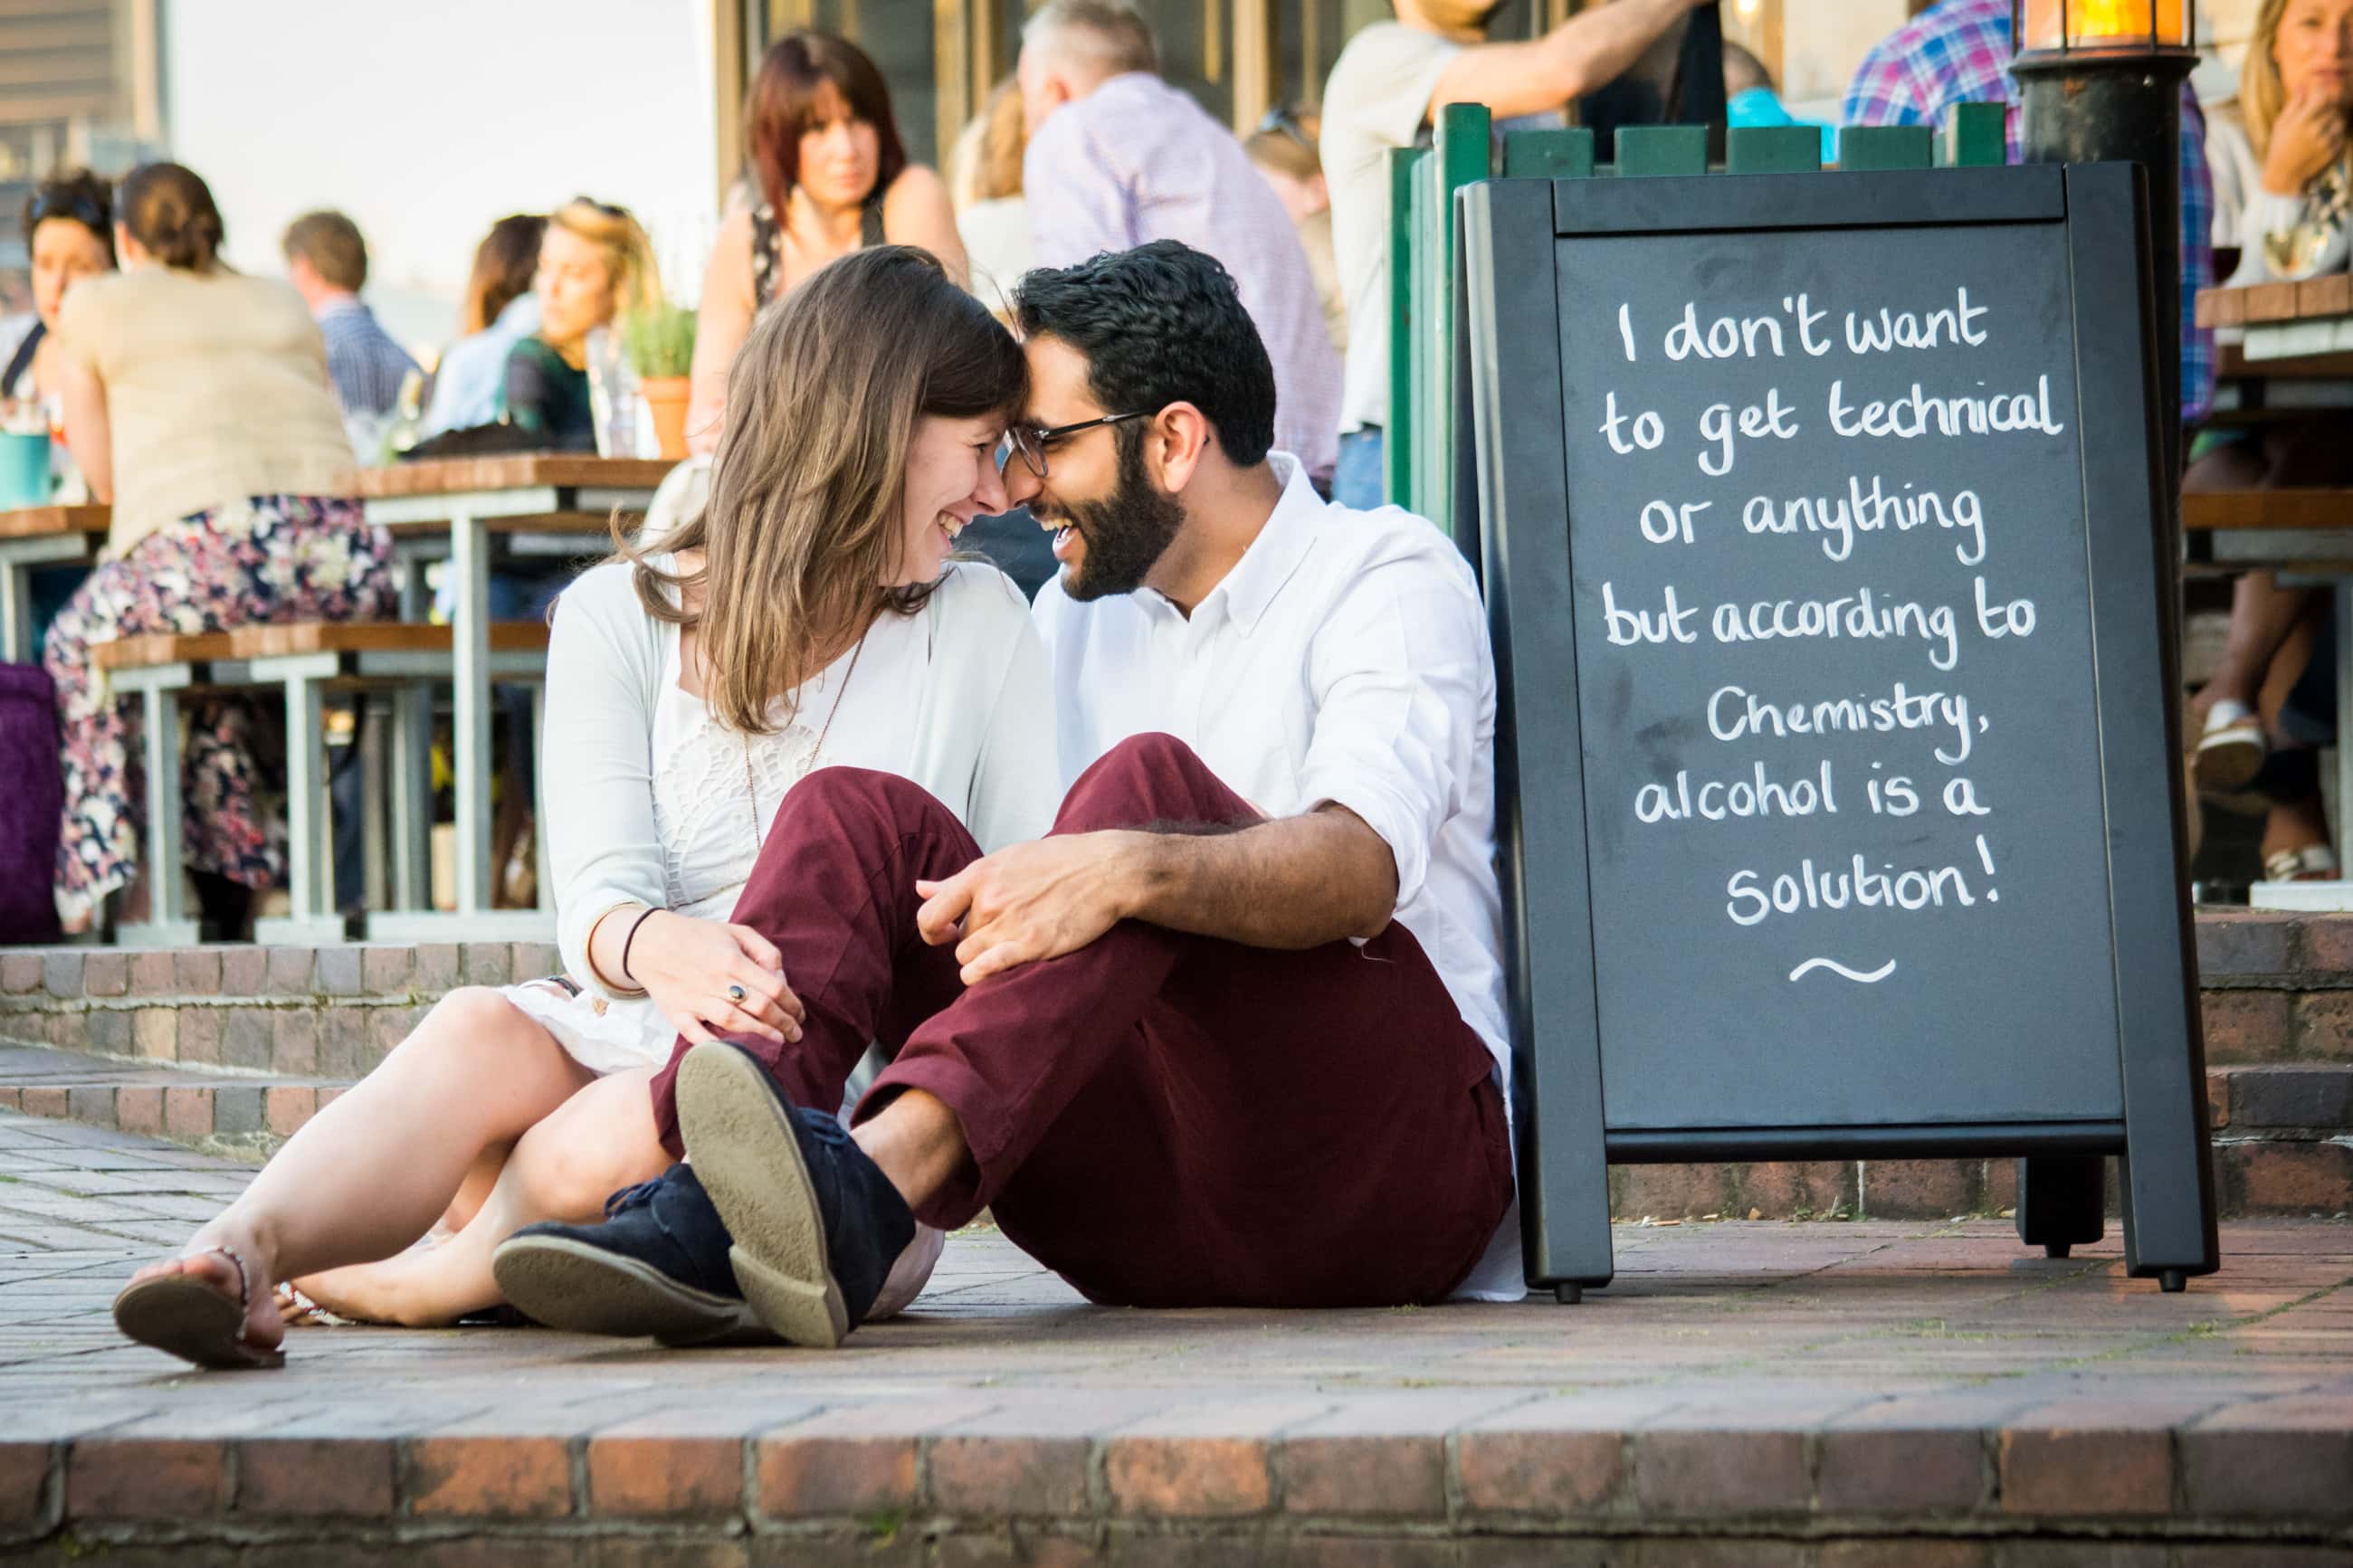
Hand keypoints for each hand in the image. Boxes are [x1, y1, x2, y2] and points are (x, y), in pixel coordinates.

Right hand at [626, 911, 805, 1045]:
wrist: (649, 941)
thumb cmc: (698, 935)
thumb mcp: (736, 931)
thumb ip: (764, 951)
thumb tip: (781, 977)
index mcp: (732, 960)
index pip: (773, 987)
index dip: (792, 1003)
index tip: (800, 1014)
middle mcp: (716, 981)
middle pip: (759, 1007)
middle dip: (783, 1023)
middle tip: (796, 1034)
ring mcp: (695, 999)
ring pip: (733, 1021)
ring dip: (759, 1034)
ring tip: (777, 1041)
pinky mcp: (677, 1013)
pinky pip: (695, 1034)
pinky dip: (713, 1045)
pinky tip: (732, 1052)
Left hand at [914, 831, 1142, 985]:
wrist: (1105, 871)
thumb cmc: (1056, 862)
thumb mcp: (1004, 860)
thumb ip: (958, 880)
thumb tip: (919, 888)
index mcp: (980, 875)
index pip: (930, 914)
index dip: (932, 930)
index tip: (945, 933)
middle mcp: (990, 900)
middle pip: (958, 939)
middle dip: (972, 939)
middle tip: (999, 931)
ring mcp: (1010, 924)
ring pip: (969, 957)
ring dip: (981, 956)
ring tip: (1007, 944)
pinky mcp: (1032, 945)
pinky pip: (986, 969)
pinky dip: (979, 974)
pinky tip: (986, 971)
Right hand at [2262, 88, 2345, 196]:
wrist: (2284, 176)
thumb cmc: (2280, 147)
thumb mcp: (2282, 125)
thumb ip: (2294, 104)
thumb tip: (2303, 84)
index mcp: (2301, 122)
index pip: (2323, 97)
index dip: (2324, 93)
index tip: (2320, 97)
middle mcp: (2315, 130)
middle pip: (2334, 108)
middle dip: (2329, 108)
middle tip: (2320, 114)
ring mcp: (2326, 142)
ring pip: (2340, 120)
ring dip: (2334, 120)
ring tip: (2321, 127)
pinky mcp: (2333, 151)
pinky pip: (2342, 134)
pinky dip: (2336, 134)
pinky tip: (2324, 139)